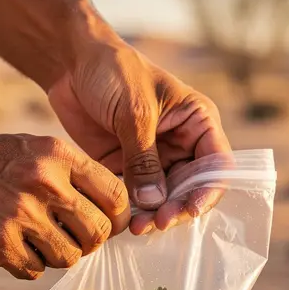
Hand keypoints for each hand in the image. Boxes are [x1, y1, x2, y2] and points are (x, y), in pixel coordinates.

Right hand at [0, 127, 130, 279]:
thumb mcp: (33, 150)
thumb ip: (71, 177)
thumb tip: (112, 216)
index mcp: (59, 156)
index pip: (116, 196)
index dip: (118, 218)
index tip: (107, 225)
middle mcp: (46, 183)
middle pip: (98, 233)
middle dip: (88, 243)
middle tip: (69, 239)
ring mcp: (22, 213)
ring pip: (68, 257)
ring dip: (56, 257)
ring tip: (35, 243)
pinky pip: (34, 270)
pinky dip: (26, 265)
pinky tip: (10, 248)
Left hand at [48, 38, 231, 234]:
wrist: (72, 62)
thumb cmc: (113, 71)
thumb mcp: (134, 111)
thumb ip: (144, 157)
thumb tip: (154, 202)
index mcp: (198, 121)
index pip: (216, 164)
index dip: (207, 191)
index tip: (188, 210)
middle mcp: (182, 143)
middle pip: (191, 188)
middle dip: (177, 209)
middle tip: (155, 223)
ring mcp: (154, 158)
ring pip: (164, 198)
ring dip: (153, 215)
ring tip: (135, 227)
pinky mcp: (126, 167)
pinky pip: (135, 197)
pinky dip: (131, 212)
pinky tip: (121, 222)